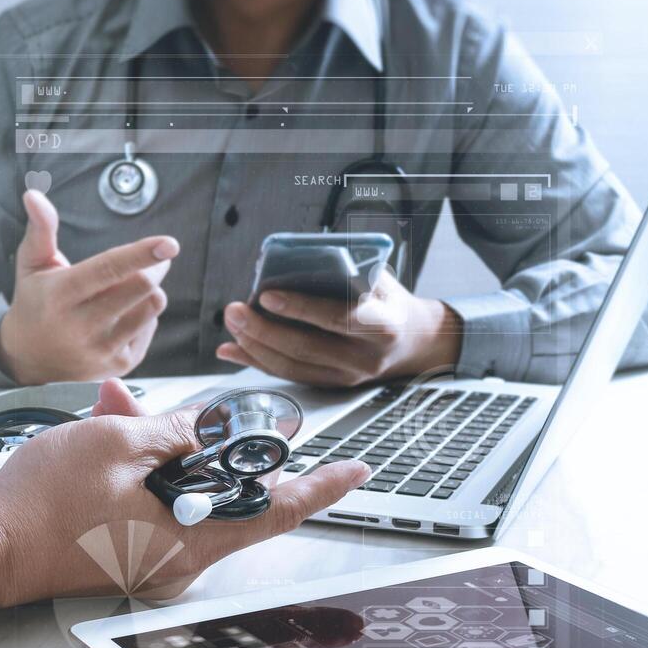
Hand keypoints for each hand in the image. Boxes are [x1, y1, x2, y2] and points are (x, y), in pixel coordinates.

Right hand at [0, 190, 178, 382]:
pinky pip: (150, 328)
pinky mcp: (120, 366)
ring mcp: (103, 350)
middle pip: (141, 287)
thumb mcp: (32, 266)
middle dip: (153, 267)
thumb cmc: (35, 304)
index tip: (169, 244)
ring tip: (131, 289)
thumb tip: (34, 195)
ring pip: (152, 308)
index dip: (141, 254)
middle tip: (152, 260)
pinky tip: (123, 316)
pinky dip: (144, 315)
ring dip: (150, 291)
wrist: (29, 362)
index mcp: (61, 295)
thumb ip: (41, 229)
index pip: (108, 270)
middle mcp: (82, 326)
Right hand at [0, 379, 368, 605]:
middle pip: (225, 493)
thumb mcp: (117, 443)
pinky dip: (143, 467)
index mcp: (188, 542)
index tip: (356, 470)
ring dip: (164, 446)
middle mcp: (180, 561)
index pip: (276, 512)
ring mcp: (155, 561)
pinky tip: (112, 426)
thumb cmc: (42, 502)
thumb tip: (220, 425)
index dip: (321, 487)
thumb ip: (179, 431)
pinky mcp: (131, 553)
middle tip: (189, 406)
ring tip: (118, 407)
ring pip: (187, 491)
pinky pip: (158, 503)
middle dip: (210, 441)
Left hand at [216, 271, 462, 387]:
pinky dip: (256, 362)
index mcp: (382, 325)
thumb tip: (293, 261)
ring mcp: (347, 377)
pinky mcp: (332, 387)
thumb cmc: (388, 301)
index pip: (338, 317)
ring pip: (292, 367)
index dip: (300, 308)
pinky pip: (288, 376)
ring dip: (254, 347)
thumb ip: (345, 270)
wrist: (415, 341)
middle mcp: (364, 357)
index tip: (266, 294)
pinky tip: (232, 349)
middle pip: (305, 347)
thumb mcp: (379, 279)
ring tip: (232, 324)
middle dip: (263, 329)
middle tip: (234, 311)